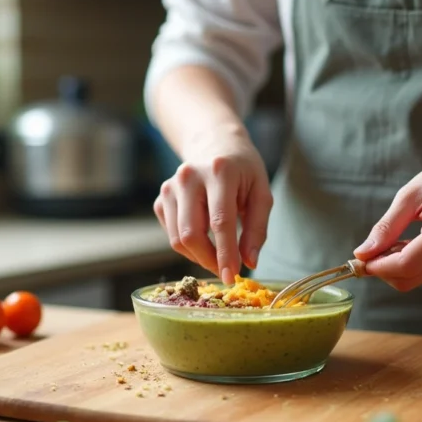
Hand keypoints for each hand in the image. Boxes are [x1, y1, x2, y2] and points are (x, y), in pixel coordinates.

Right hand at [153, 126, 272, 284]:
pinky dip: (189, 246)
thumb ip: (257, 229)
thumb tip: (249, 263)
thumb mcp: (261, 193)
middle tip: (226, 270)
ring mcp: (170, 187)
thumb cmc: (243, 171)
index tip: (232, 277)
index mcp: (219, 172)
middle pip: (191, 234)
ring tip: (218, 254)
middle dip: (209, 260)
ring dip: (199, 256)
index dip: (225, 254)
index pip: (220, 222)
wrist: (214, 144)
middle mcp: (188, 177)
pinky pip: (171, 235)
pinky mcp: (160, 198)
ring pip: (177, 239)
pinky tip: (204, 237)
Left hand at [353, 145, 421, 291]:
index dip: (378, 267)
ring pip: (417, 279)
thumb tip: (362, 254)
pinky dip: (413, 264)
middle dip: (384, 270)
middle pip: (410, 279)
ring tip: (398, 237)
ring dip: (397, 266)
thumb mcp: (411, 195)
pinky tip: (415, 241)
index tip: (359, 259)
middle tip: (371, 250)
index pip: (406, 265)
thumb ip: (386, 228)